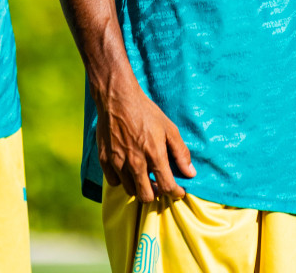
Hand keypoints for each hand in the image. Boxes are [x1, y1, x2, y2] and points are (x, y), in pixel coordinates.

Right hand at [94, 71, 195, 201]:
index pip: (166, 186)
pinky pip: (114, 182)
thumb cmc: (146, 112)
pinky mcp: (104, 160)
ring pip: (130, 190)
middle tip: (159, 185)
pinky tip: (128, 169)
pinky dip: (122, 180)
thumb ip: (180, 152)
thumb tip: (191, 173)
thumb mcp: (169, 128)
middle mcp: (135, 163)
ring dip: (139, 187)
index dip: (175, 193)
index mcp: (154, 154)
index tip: (178, 192)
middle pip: (146, 196)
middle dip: (156, 194)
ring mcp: (118, 163)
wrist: (118, 99)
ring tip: (144, 177)